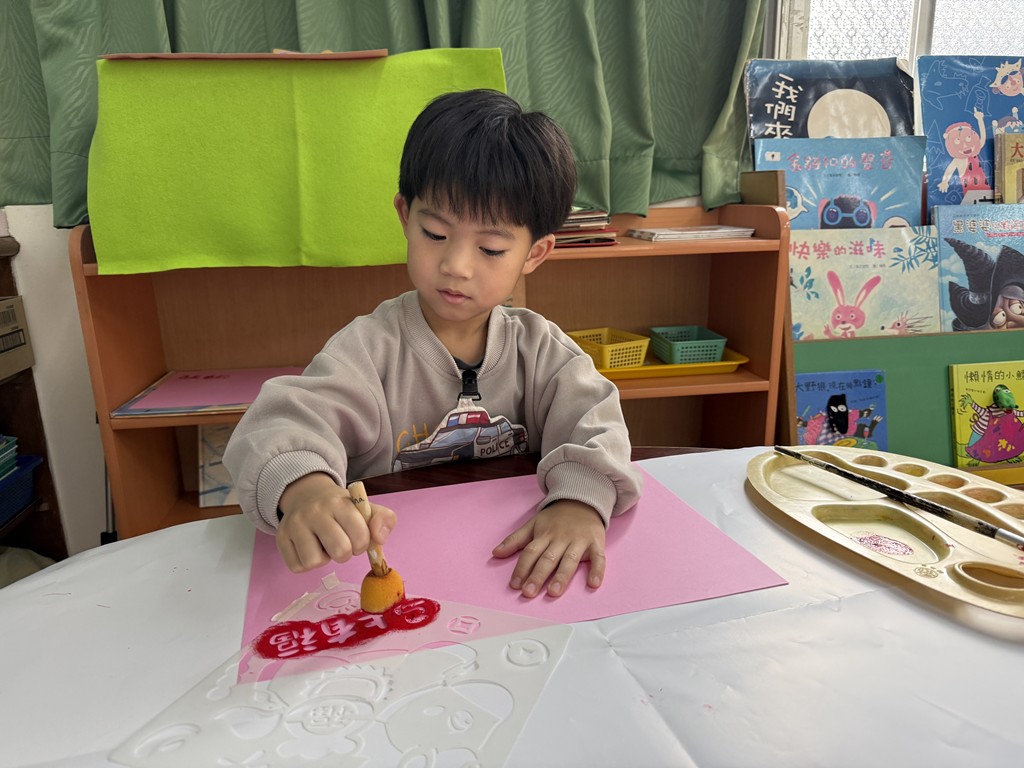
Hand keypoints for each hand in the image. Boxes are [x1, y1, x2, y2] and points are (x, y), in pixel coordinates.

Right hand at [276, 473, 395, 572]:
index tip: (357, 538)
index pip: (360, 536)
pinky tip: (309, 548)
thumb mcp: (365, 508)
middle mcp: (315, 511)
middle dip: (345, 554)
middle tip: (341, 544)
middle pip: (339, 551)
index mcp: (340, 503)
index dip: (363, 544)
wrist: (306, 495)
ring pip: (314, 562)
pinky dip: (306, 563)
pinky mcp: (280, 538)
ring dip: (323, 559)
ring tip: (323, 545)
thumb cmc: (340, 508)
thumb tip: (379, 539)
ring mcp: (294, 524)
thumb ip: (384, 519)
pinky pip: (297, 567)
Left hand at [492, 500, 605, 597]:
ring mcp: (579, 541)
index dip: (521, 568)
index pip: (530, 552)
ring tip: (553, 591)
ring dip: (562, 576)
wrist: (582, 500)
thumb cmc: (556, 518)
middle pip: (548, 559)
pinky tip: (593, 584)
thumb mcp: (533, 524)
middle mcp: (561, 539)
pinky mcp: (596, 543)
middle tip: (528, 592)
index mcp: (544, 535)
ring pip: (570, 559)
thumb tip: (495, 553)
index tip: (515, 585)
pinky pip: (598, 557)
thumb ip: (515, 540)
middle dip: (538, 576)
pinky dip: (597, 570)